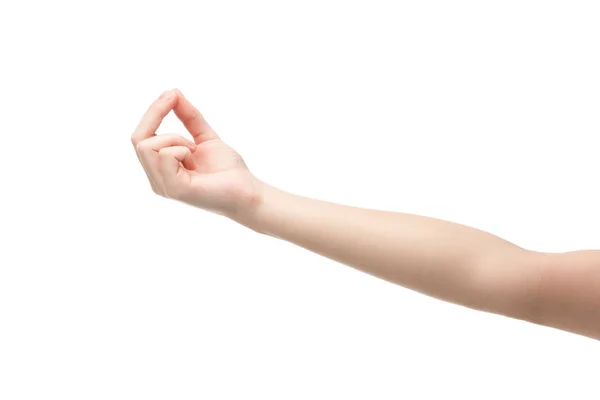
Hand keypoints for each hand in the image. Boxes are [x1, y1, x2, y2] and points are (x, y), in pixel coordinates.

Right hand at [131, 89, 260, 216]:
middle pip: (137, 139)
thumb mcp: (205, 136)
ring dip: (174, 138)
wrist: (248, 192)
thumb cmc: (228, 170)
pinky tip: (194, 161)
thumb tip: (173, 93)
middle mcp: (157, 179)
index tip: (171, 94)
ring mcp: (163, 186)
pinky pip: (164, 154)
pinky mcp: (174, 189)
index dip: (153, 112)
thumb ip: (188, 117)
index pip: (141, 137)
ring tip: (193, 151)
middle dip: (155, 114)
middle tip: (174, 101)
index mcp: (161, 169)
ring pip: (147, 145)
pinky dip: (181, 149)